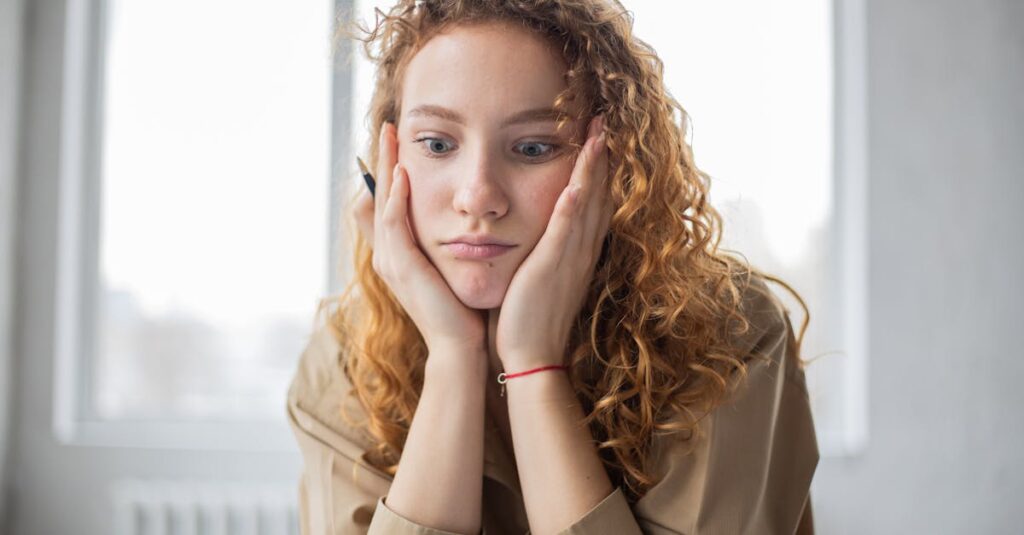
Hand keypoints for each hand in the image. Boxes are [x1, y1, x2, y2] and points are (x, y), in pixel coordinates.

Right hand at [353, 122, 486, 358]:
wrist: (461, 348)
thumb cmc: (464, 312)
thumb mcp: (454, 270)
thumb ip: (451, 245)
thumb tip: (464, 221)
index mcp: (399, 254)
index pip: (388, 203)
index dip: (389, 172)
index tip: (399, 142)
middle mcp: (388, 254)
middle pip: (378, 195)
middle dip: (382, 159)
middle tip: (387, 126)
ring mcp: (390, 261)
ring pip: (382, 202)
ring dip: (385, 167)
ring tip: (390, 136)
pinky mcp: (401, 266)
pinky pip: (393, 222)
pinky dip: (396, 196)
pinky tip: (402, 173)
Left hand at [494, 114, 613, 370]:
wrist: (532, 357)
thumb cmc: (530, 319)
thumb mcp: (541, 277)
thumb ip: (543, 251)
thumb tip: (534, 230)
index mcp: (576, 252)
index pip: (592, 202)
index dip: (597, 169)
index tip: (597, 138)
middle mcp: (580, 251)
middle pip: (598, 195)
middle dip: (601, 157)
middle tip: (605, 120)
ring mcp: (569, 259)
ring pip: (587, 205)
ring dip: (593, 169)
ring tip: (598, 133)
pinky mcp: (552, 269)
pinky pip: (566, 233)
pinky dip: (573, 207)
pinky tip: (577, 183)